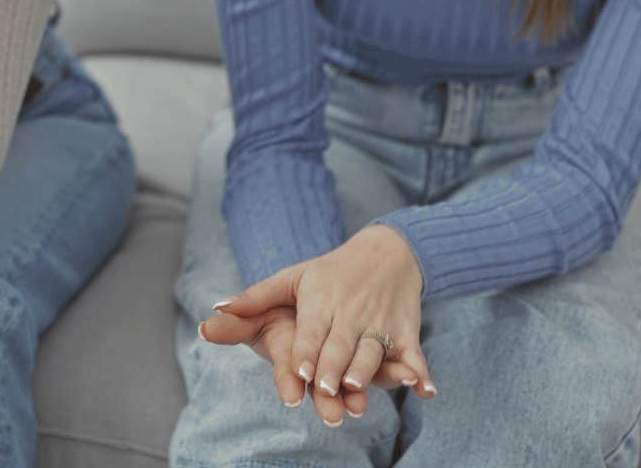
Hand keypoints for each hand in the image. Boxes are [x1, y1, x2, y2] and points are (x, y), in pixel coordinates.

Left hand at [208, 225, 435, 421]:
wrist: (389, 250)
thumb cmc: (332, 270)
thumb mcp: (293, 277)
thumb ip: (255, 298)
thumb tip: (215, 310)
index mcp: (321, 302)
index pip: (312, 331)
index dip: (307, 351)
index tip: (301, 371)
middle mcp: (350, 315)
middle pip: (340, 346)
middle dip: (332, 368)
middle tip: (325, 390)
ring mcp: (379, 324)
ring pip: (373, 351)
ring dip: (368, 369)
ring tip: (357, 386)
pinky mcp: (405, 332)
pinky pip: (413, 355)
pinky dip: (420, 372)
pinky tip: (425, 390)